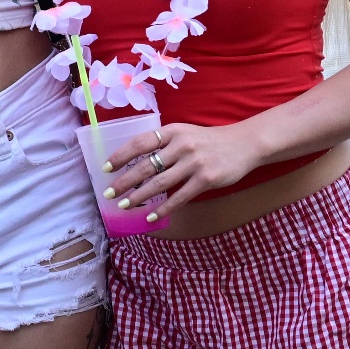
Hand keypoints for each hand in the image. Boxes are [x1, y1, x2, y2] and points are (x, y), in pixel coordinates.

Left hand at [103, 120, 259, 221]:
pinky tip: (151, 216)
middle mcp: (181, 145)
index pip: (140, 142)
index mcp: (173, 131)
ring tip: (125, 205)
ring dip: (139, 196)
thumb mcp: (185, 133)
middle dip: (125, 181)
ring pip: (159, 183)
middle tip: (109, 192)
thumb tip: (135, 161)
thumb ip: (164, 143)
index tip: (106, 167)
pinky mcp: (205, 180)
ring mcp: (194, 163)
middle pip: (146, 165)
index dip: (121, 155)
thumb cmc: (208, 140)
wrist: (244, 144)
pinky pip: (179, 197)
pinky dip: (163, 208)